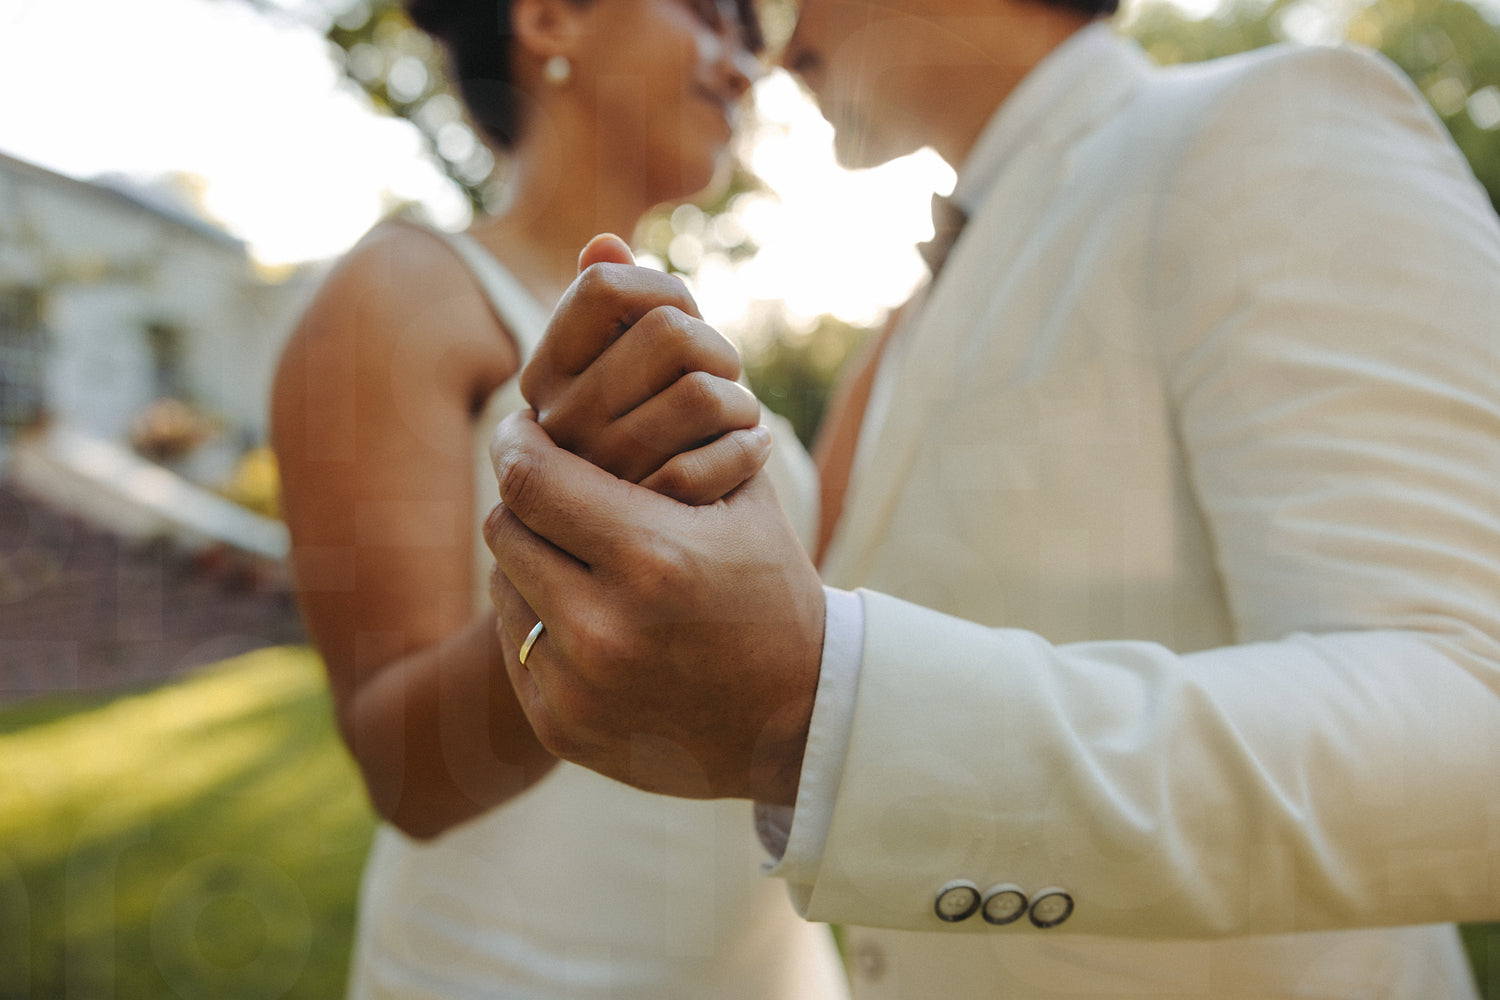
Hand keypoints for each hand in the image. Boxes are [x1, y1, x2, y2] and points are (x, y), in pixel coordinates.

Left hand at [484, 410, 825, 804]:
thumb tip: (601, 338)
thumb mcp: (744, 495)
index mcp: (653, 559)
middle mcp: (605, 628)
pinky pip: (513, 644)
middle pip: (506, 527)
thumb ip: (679, 419)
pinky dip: (539, 617)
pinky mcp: (560, 725)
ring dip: (532, 557)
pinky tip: (587, 610)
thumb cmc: (770, 587)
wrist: (795, 718)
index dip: (517, 442)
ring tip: (580, 551)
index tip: (523, 428)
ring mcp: (578, 686)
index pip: (531, 478)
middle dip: (526, 497)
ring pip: (504, 583)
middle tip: (554, 485)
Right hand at [524, 234, 766, 504]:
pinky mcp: (647, 522)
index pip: (605, 288)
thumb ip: (619, 307)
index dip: (662, 288)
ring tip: (738, 420)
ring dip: (739, 402)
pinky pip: (725, 456)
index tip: (680, 317)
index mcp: (546, 376)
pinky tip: (750, 453)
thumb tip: (604, 242)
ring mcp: (600, 475)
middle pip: (670, 332)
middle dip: (715, 348)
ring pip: (702, 392)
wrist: (658, 555)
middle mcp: (559, 423)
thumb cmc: (648, 437)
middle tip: (723, 376)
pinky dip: (750, 448)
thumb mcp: (628, 368)